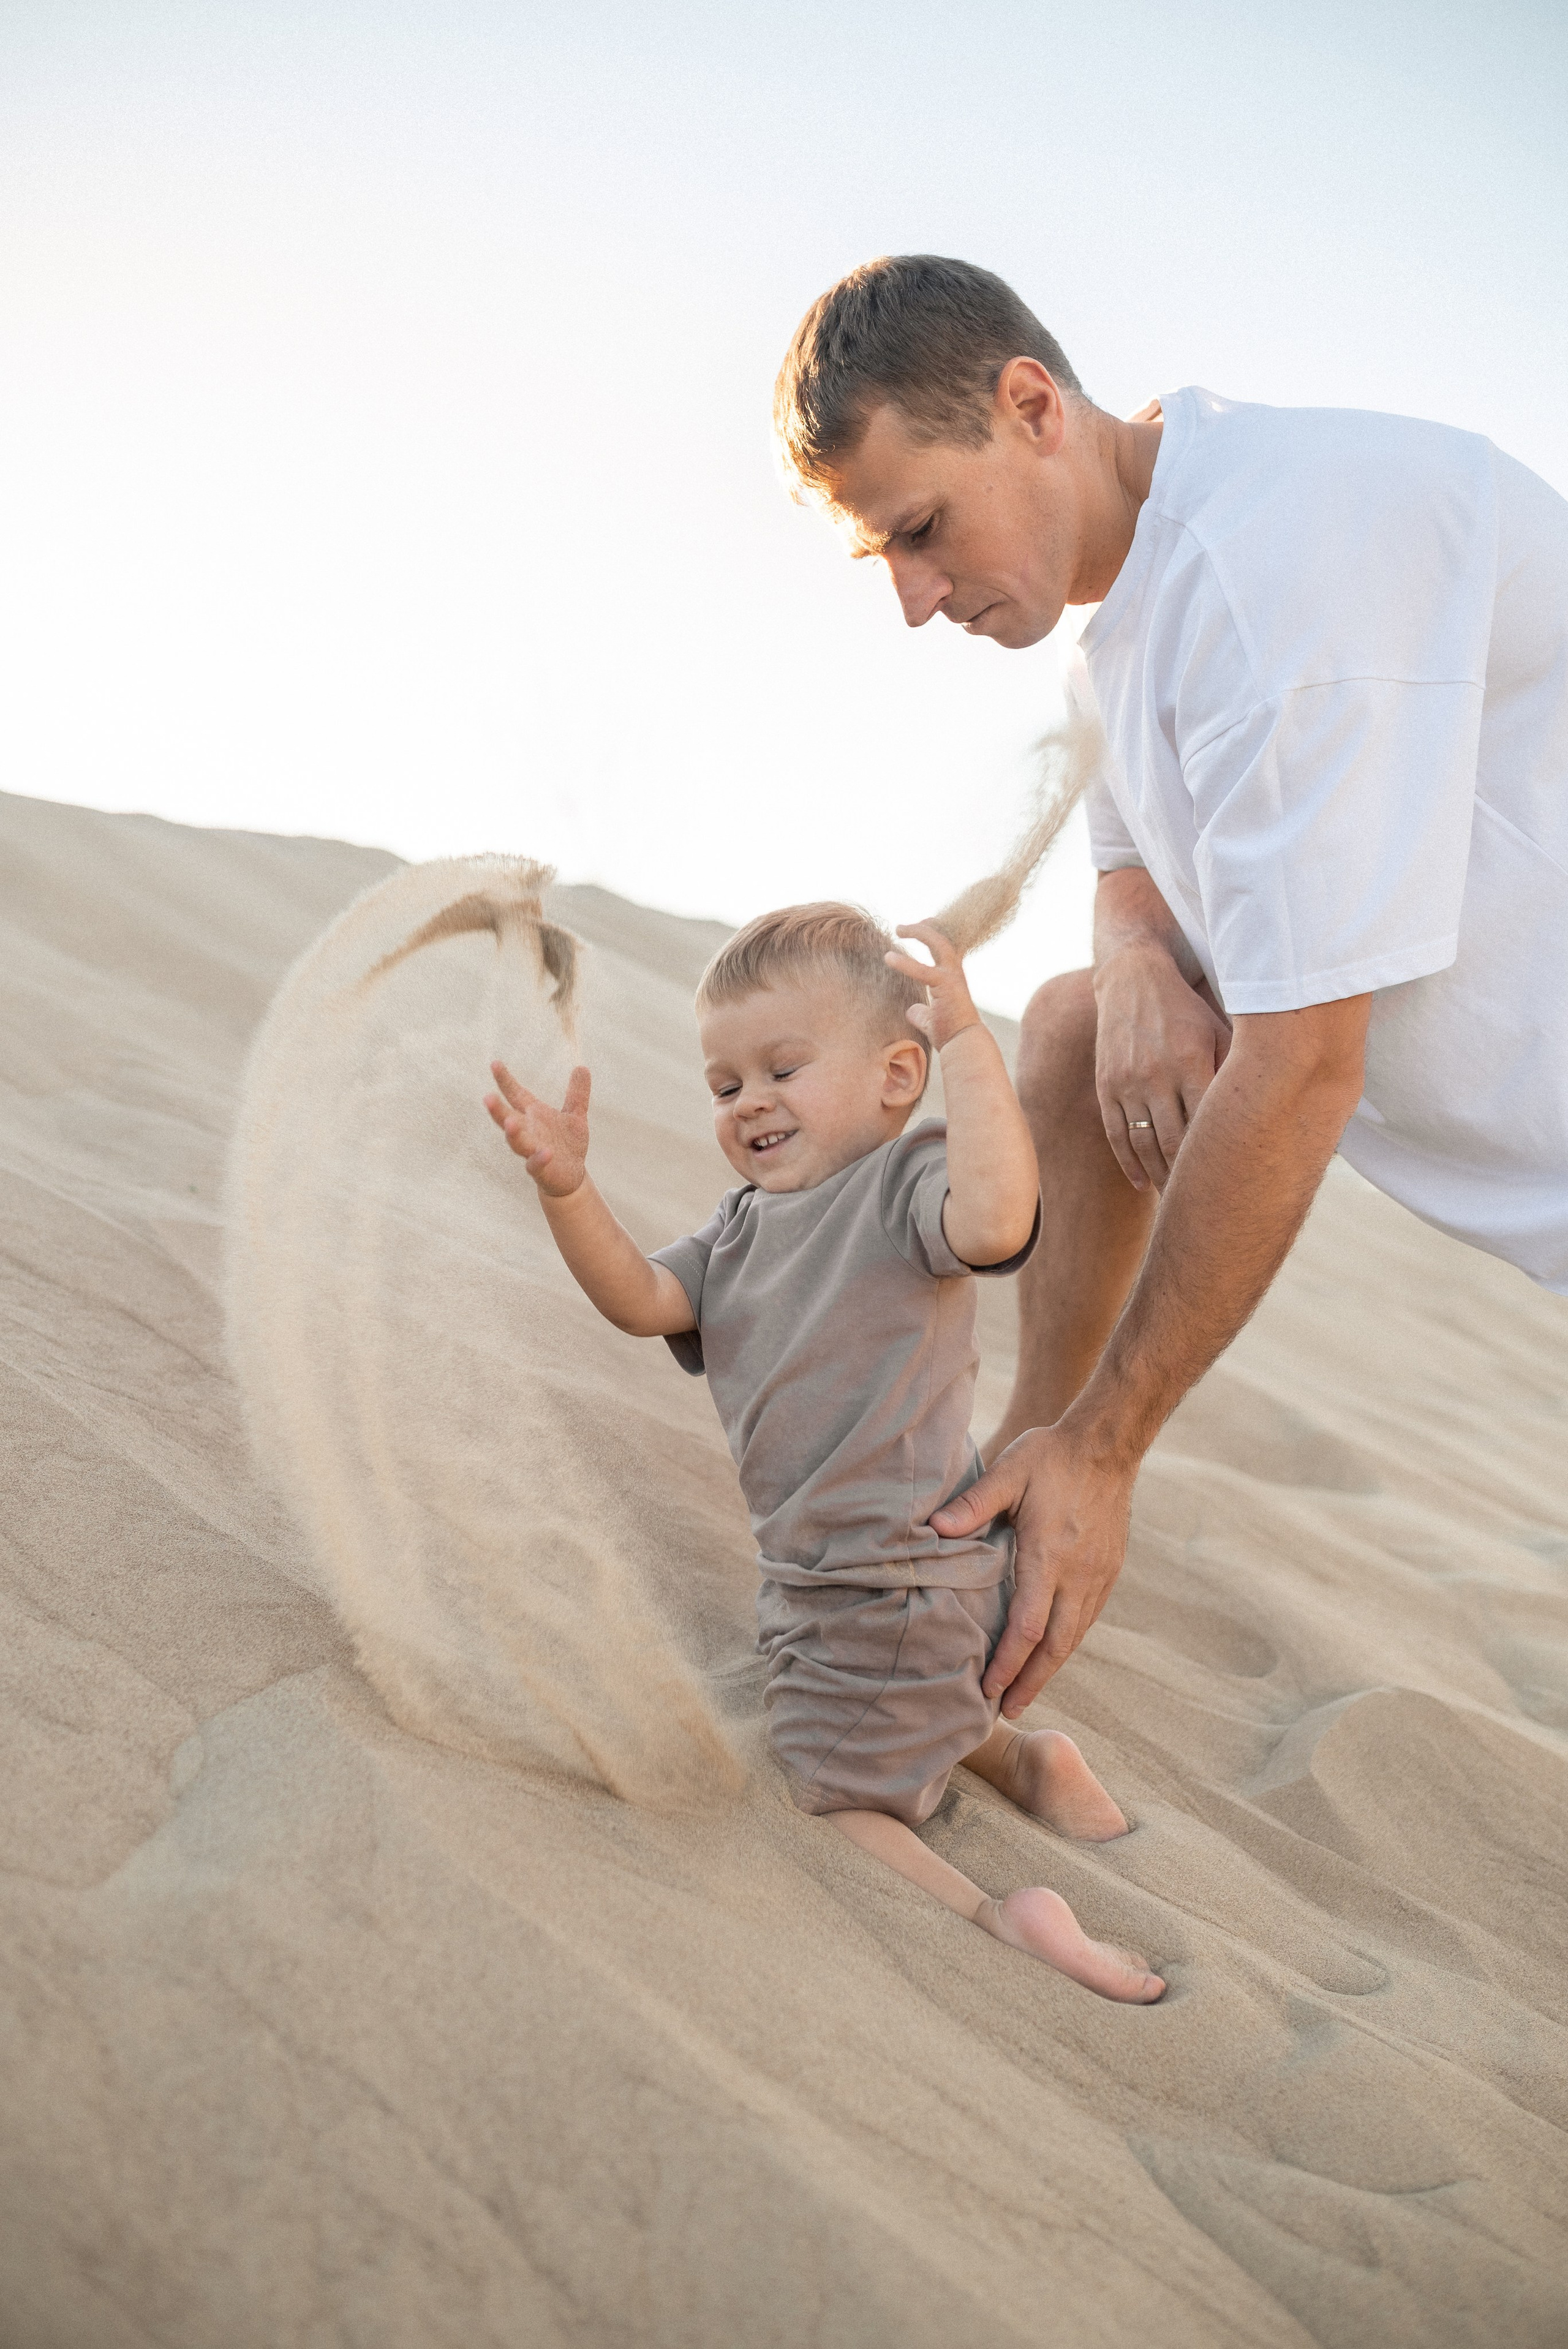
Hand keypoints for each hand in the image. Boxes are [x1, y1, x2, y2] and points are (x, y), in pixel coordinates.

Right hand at [484, 1061, 590, 1197]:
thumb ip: (577, 1093)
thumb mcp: (575, 1114)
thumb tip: (583, 1067)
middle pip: (508, 1119)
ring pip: (517, 1142)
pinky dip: (539, 1158)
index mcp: (533, 1115)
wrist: (571, 1176)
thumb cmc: (567, 1143)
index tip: (495, 1063)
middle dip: (497, 1110)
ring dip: (513, 1133)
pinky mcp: (541, 1169)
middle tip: (487, 1097)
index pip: (515, 1095)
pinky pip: (536, 1164)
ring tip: (510, 1123)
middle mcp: (528, 1132)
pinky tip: (546, 1152)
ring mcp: (531, 1151)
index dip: (505, 1081)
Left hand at [885, 921, 980, 1050]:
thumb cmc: (950, 1033)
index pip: (944, 948)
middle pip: (943, 939)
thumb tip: (911, 1011)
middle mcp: (955, 972)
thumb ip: (921, 1012)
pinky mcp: (946, 985)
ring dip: (919, 933)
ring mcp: (952, 977)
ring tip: (899, 928)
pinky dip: (905, 962)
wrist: (963, 1043)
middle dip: (925, 928)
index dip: (932, 934)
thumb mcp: (930, 1019)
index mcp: (952, 977)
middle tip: (902, 926)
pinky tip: (888, 957)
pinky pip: (923, 970)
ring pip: (939, 943)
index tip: (919, 926)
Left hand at [930, 1426, 1133, 1714]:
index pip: (1029, 1626)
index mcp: (1049, 1555)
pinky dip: (1068, 1643)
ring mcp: (1098, 1575)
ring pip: (1076, 1636)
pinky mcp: (1109, 1570)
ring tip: (1027, 1693)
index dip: (1009, 1663)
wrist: (1108, 1444)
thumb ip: (973, 1504)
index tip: (990, 1689)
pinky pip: (1088, 1618)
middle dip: (1032, 1682)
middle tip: (1009, 1711)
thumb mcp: (1008, 1471)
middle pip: (1057, 1646)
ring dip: (1051, 1669)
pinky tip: (1052, 1653)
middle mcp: (1079, 1574)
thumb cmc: (1051, 1457)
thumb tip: (935, 1529)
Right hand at [1093, 945, 1230, 1190]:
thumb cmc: (1188, 1008)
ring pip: (1144, 1144)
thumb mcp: (1220, 1029)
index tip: (1231, 1187)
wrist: (1131, 979)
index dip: (1216, 1161)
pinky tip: (1142, 1184)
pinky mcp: (1106, 1085)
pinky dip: (1129, 1164)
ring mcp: (1126, 1082)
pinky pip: (1116, 1134)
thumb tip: (1267, 1110)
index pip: (1206, 1125)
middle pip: (1174, 1143)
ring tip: (1178, 1202)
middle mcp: (1155, 1075)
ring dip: (1160, 1178)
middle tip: (1208, 1208)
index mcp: (1190, 1062)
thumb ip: (1236, 1068)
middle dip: (1190, 1179)